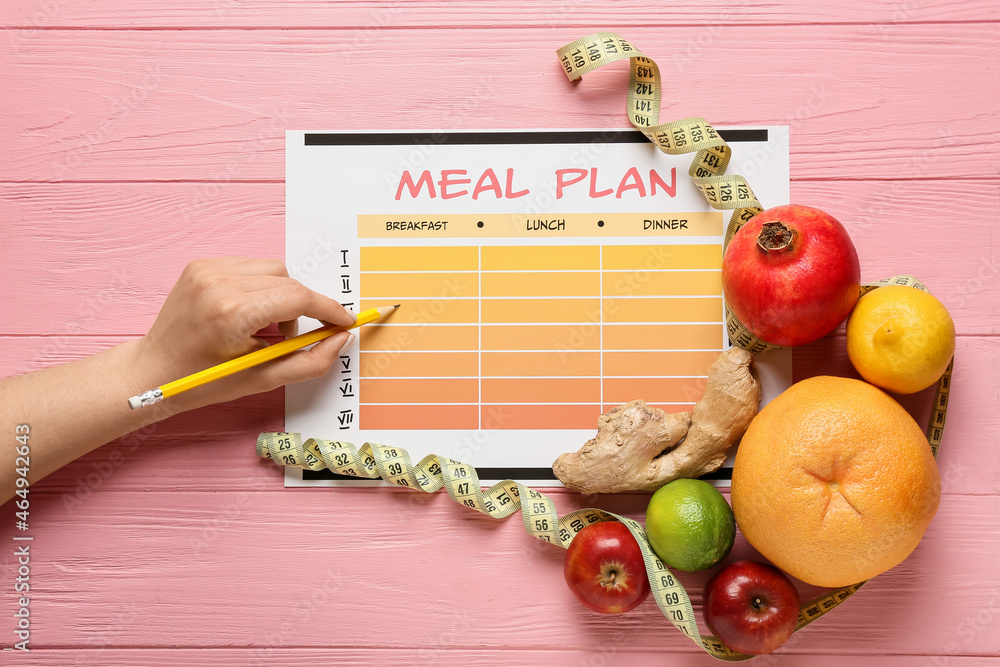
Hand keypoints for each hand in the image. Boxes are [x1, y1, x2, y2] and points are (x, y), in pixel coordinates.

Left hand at [137, 257, 355, 409]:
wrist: (153, 370)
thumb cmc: (203, 381)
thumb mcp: (263, 379)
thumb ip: (310, 361)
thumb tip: (341, 339)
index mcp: (232, 312)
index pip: (298, 298)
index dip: (328, 310)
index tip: (344, 321)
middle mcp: (219, 282)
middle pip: (289, 282)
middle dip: (303, 308)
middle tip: (291, 338)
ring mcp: (207, 269)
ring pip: (273, 270)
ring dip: (282, 295)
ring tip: (266, 326)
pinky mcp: (201, 265)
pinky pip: (251, 267)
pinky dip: (261, 288)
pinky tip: (248, 313)